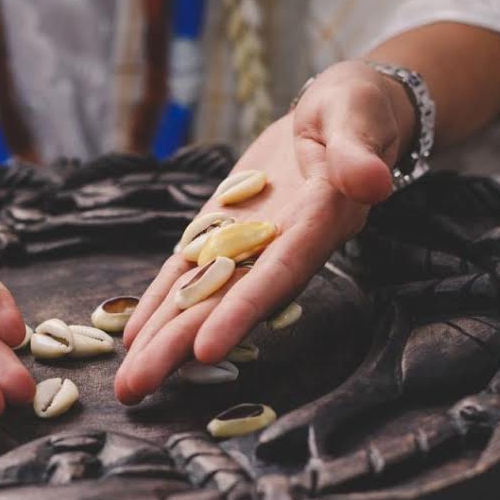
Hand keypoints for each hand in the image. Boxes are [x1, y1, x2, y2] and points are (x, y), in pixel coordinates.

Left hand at [114, 61, 410, 403]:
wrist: (341, 114)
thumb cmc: (356, 110)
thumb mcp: (359, 117)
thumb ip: (360, 152)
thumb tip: (371, 182)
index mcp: (319, 222)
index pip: (278, 272)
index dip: (243, 311)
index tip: (206, 350)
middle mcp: (282, 247)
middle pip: (227, 302)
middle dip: (180, 346)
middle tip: (136, 389)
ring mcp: (249, 245)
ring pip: (202, 297)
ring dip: (163, 340)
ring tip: (128, 383)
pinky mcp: (224, 232)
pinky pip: (189, 273)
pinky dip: (162, 303)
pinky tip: (135, 338)